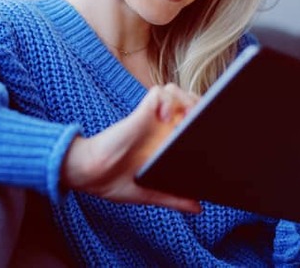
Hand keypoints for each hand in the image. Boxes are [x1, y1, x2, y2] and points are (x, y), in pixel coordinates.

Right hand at [61, 83, 202, 212]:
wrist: (87, 174)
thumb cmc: (112, 181)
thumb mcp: (149, 194)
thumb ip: (173, 198)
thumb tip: (198, 208)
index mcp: (165, 143)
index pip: (192, 120)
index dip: (205, 120)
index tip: (212, 130)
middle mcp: (159, 127)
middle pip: (189, 101)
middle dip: (200, 107)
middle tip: (200, 122)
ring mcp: (150, 118)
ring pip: (176, 91)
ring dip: (185, 101)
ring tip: (185, 118)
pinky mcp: (140, 113)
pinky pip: (159, 94)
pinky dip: (166, 100)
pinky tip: (164, 117)